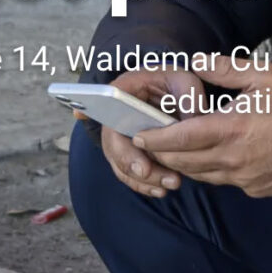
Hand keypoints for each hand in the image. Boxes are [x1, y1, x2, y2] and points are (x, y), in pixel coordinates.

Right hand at [77, 67, 205, 197]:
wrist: (178, 98)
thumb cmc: (180, 85)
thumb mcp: (187, 82)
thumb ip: (188, 97)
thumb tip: (191, 121)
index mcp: (128, 88)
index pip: (105, 97)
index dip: (91, 107)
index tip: (80, 113)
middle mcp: (117, 113)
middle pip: (112, 138)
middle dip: (127, 158)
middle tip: (145, 172)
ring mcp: (122, 135)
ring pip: (119, 160)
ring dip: (139, 177)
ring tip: (166, 185)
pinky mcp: (131, 153)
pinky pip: (129, 172)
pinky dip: (142, 184)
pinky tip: (160, 189)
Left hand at [134, 56, 271, 198]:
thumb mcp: (262, 77)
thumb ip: (225, 69)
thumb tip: (197, 62)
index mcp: (231, 128)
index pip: (181, 137)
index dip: (156, 138)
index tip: (139, 135)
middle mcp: (232, 158)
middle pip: (183, 160)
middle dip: (162, 153)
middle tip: (148, 143)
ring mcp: (243, 177)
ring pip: (199, 175)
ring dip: (182, 164)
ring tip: (172, 151)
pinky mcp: (254, 189)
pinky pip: (222, 182)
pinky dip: (208, 172)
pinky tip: (208, 159)